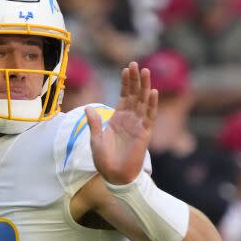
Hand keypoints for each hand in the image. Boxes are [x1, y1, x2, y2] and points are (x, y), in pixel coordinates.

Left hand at [87, 62, 157, 184]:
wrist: (115, 177)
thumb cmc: (105, 160)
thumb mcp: (95, 140)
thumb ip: (94, 124)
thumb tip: (88, 107)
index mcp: (118, 118)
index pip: (124, 96)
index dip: (126, 83)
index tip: (126, 69)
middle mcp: (130, 119)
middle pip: (135, 95)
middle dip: (135, 80)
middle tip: (136, 64)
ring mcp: (138, 125)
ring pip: (143, 102)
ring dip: (145, 87)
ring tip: (145, 72)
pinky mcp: (144, 134)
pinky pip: (149, 117)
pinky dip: (151, 105)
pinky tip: (153, 93)